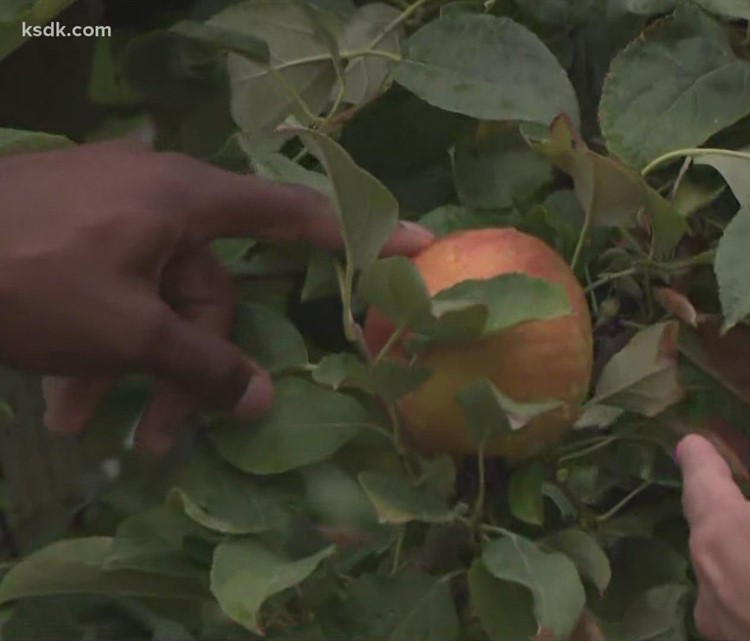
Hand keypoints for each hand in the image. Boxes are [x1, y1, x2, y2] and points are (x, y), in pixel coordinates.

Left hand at [0, 142, 433, 454]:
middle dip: (186, 368)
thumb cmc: (26, 278)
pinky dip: (96, 345)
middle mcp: (156, 195)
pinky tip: (59, 404)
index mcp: (183, 198)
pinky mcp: (68, 230)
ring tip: (91, 430)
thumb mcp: (124, 334)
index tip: (419, 246)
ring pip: (150, 299)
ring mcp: (108, 210)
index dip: (359, 234)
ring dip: (131, 370)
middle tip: (165, 438)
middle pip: (206, 289)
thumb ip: (201, 368)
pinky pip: (108, 289)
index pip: (294, 213)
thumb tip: (262, 403)